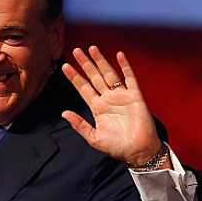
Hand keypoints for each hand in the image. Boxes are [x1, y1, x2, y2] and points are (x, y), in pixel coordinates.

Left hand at [60, 46, 166, 166]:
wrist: (138, 152)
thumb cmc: (116, 147)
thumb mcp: (93, 137)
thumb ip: (79, 124)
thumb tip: (64, 113)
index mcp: (97, 107)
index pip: (83, 88)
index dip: (74, 77)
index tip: (64, 66)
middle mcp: (108, 99)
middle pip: (94, 77)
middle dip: (85, 64)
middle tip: (76, 51)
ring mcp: (121, 96)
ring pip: (108, 74)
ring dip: (100, 61)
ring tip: (92, 48)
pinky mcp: (135, 96)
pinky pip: (130, 78)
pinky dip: (125, 66)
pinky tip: (119, 55)